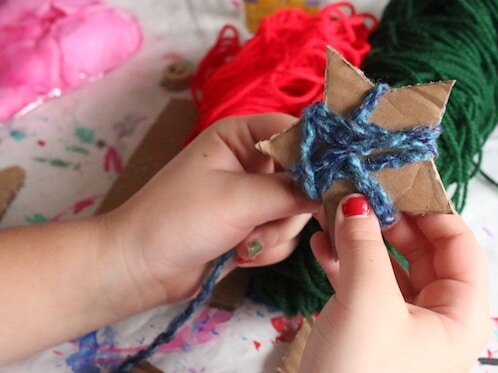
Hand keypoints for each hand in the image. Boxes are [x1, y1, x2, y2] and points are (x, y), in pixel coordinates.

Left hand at [105, 113, 319, 308]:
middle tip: (264, 222)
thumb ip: (292, 190)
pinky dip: (267, 247)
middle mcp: (251, 161)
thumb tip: (336, 185)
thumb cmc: (178, 219)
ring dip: (274, 232)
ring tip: (242, 242)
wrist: (140, 269)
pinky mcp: (253, 225)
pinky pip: (284, 234)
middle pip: (303, 176)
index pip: (296, 132)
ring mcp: (253, 196)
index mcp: (240, 136)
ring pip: (296, 210)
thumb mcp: (238, 198)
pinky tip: (239, 253)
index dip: (318, 155)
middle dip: (288, 208)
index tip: (334, 180)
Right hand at [301, 194, 488, 371]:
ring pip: (387, 265)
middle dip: (388, 221)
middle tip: (358, 195)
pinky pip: (363, 284)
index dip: (430, 210)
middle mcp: (435, 316)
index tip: (395, 182)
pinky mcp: (369, 327)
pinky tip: (319, 244)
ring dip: (361, 239)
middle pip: (420, 251)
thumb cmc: (360, 369)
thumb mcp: (366, 301)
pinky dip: (343, 262)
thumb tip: (357, 199)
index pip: (459, 244)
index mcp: (458, 313)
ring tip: (332, 213)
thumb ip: (363, 245)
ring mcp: (400, 322)